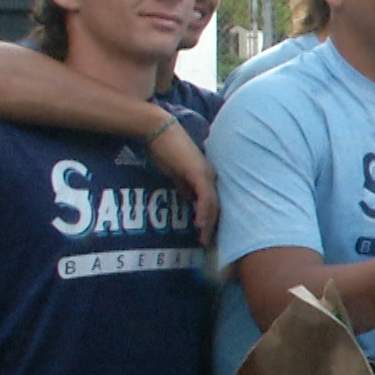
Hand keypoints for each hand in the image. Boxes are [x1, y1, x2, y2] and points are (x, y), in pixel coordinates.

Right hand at [148, 119, 219, 245]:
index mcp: (206, 176)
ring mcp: (206, 173)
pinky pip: (205, 195)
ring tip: (203, 239)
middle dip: (212, 226)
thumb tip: (190, 201)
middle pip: (217, 205)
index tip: (205, 236)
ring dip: (209, 223)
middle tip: (206, 243)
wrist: (158, 130)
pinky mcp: (198, 171)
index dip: (210, 219)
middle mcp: (210, 175)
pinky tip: (199, 224)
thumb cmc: (165, 149)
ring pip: (213, 203)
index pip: (213, 202)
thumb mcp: (176, 173)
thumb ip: (184, 186)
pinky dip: (204, 210)